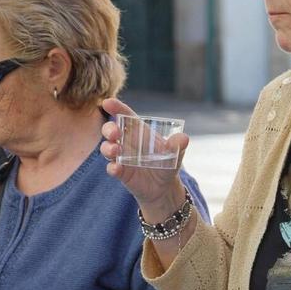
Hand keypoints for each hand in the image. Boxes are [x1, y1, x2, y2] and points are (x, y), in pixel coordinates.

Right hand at [99, 97, 188, 219]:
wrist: (164, 188)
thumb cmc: (168, 164)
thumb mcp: (175, 154)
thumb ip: (177, 146)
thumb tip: (183, 138)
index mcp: (139, 131)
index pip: (126, 116)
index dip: (116, 108)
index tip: (107, 102)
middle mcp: (127, 142)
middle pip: (111, 130)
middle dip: (109, 129)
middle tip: (114, 133)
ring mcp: (121, 157)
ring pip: (107, 148)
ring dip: (108, 148)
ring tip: (115, 150)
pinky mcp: (121, 172)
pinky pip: (112, 168)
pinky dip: (112, 168)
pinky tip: (116, 169)